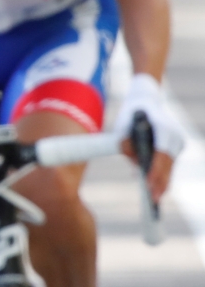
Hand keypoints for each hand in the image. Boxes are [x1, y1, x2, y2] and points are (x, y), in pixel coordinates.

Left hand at [113, 73, 183, 201]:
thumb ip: (126, 144)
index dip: (155, 172)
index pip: (160, 155)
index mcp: (163, 129)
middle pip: (167, 164)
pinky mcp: (176, 145)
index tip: (148, 187)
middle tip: (152, 201)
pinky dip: (162, 174)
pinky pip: (168, 162)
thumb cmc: (131, 113)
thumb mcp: (122, 126)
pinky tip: (155, 188)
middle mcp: (174, 136)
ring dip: (162, 181)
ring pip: (169, 166)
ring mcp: (177, 141)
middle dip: (160, 183)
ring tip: (154, 200)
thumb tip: (135, 169)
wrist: (145, 99)